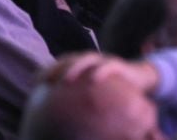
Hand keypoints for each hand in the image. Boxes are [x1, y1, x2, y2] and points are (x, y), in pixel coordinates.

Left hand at [43, 52, 158, 92]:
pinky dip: (101, 72)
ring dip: (75, 68)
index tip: (35, 81)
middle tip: (46, 80)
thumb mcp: (96, 91)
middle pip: (70, 59)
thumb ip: (81, 97)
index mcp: (84, 64)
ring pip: (87, 59)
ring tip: (65, 80)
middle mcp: (92, 60)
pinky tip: (93, 80)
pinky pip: (110, 66)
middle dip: (57, 68)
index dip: (48, 70)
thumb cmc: (114, 88)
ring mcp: (105, 60)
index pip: (62, 63)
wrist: (141, 78)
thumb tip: (62, 116)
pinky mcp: (120, 66)